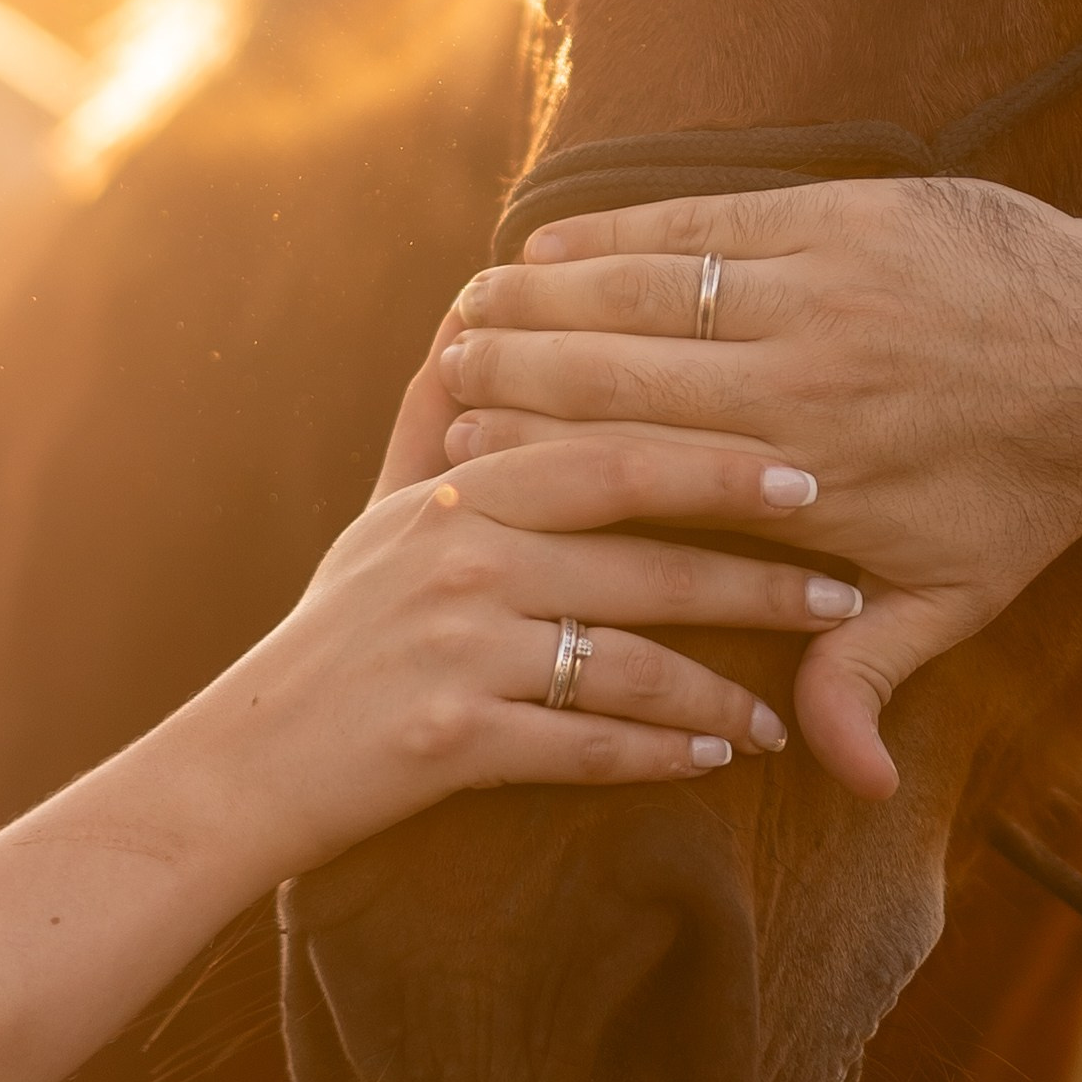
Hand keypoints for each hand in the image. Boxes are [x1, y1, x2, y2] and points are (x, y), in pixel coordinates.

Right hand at [0, 432, 860, 1081]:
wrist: (237, 768)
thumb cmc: (330, 634)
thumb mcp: (377, 511)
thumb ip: (438, 416)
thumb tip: (473, 313)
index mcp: (458, 491)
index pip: (613, 453)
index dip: (718, 461)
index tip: (809, 474)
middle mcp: (459, 557)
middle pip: (643, 553)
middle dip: (757, 576)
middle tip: (844, 591)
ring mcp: (454, 649)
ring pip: (629, 658)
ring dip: (724, 685)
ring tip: (789, 708)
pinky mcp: (449, 742)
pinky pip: (588, 746)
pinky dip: (662, 754)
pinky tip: (719, 755)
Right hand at [433, 178, 1081, 799]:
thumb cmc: (1037, 484)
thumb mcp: (959, 596)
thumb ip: (869, 678)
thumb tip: (842, 785)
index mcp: (804, 468)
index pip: (628, 456)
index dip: (529, 449)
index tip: (453, 457)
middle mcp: (800, 370)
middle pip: (614, 356)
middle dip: (514, 357)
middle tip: (438, 362)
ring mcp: (823, 281)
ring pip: (648, 278)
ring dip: (552, 289)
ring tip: (476, 302)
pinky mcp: (846, 211)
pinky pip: (706, 215)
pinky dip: (626, 228)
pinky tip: (566, 243)